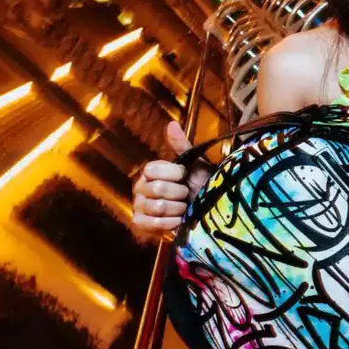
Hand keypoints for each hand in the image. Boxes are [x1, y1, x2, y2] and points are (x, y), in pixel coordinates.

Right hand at [132, 121, 212, 235]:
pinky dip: (172, 222)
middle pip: (157, 188)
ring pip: (158, 206)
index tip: (184, 176)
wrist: (208, 212)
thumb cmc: (200, 187)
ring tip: (185, 208)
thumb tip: (172, 124)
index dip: (174, 174)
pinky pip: (153, 223)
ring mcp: (139, 206)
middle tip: (186, 195)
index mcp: (150, 172)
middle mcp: (140, 188)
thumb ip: (181, 146)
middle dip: (180, 193)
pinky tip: (180, 220)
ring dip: (179, 208)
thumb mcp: (195, 165)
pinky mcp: (141, 224)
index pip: (152, 169)